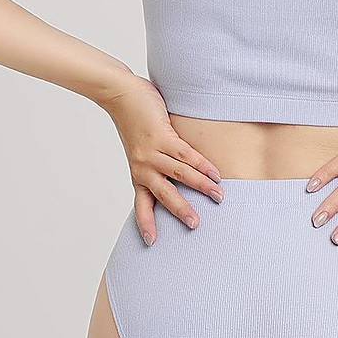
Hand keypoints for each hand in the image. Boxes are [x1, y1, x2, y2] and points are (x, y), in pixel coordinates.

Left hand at [100, 73, 223, 244]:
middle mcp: (143, 166)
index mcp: (138, 173)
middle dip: (181, 210)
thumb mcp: (140, 148)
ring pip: (180, 175)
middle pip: (164, 195)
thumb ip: (156, 161)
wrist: (120, 94)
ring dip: (201, 186)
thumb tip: (182, 171)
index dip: (146, 223)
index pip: (142, 204)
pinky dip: (202, 165)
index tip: (151, 242)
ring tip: (218, 196)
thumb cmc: (133, 119)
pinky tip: (215, 172)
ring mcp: (151, 152)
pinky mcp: (161, 136)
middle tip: (195, 224)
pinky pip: (185, 154)